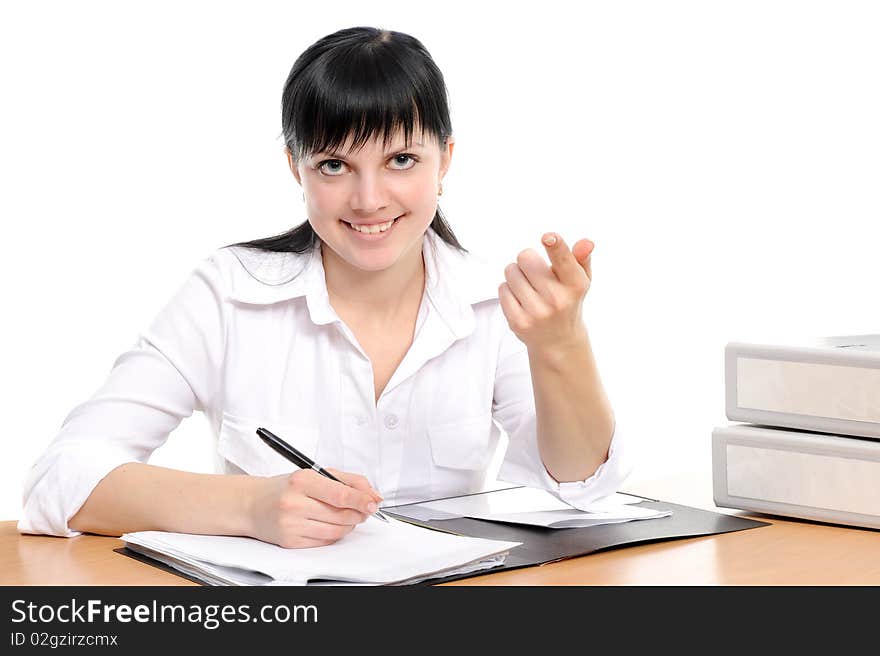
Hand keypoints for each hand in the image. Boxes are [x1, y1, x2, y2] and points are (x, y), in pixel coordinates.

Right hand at [249, 468, 382, 547]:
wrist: (252, 504)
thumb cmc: (286, 487)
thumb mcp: (315, 473)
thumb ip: (348, 481)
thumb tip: (373, 496)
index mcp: (302, 481)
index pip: (340, 494)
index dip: (362, 500)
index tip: (374, 503)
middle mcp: (294, 503)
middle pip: (342, 515)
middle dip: (359, 513)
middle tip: (363, 509)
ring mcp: (291, 524)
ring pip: (337, 531)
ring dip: (349, 524)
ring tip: (344, 515)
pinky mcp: (291, 542)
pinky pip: (325, 541)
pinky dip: (334, 534)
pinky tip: (328, 524)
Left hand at [498, 233, 593, 350]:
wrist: (558, 341)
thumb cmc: (567, 301)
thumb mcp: (580, 280)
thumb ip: (582, 258)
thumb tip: (587, 243)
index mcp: (575, 285)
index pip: (564, 260)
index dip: (554, 245)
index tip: (548, 238)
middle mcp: (557, 299)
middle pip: (526, 257)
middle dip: (527, 260)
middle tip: (535, 273)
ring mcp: (537, 312)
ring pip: (511, 271)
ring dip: (516, 275)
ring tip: (529, 287)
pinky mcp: (518, 322)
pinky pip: (502, 289)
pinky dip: (508, 290)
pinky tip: (521, 300)